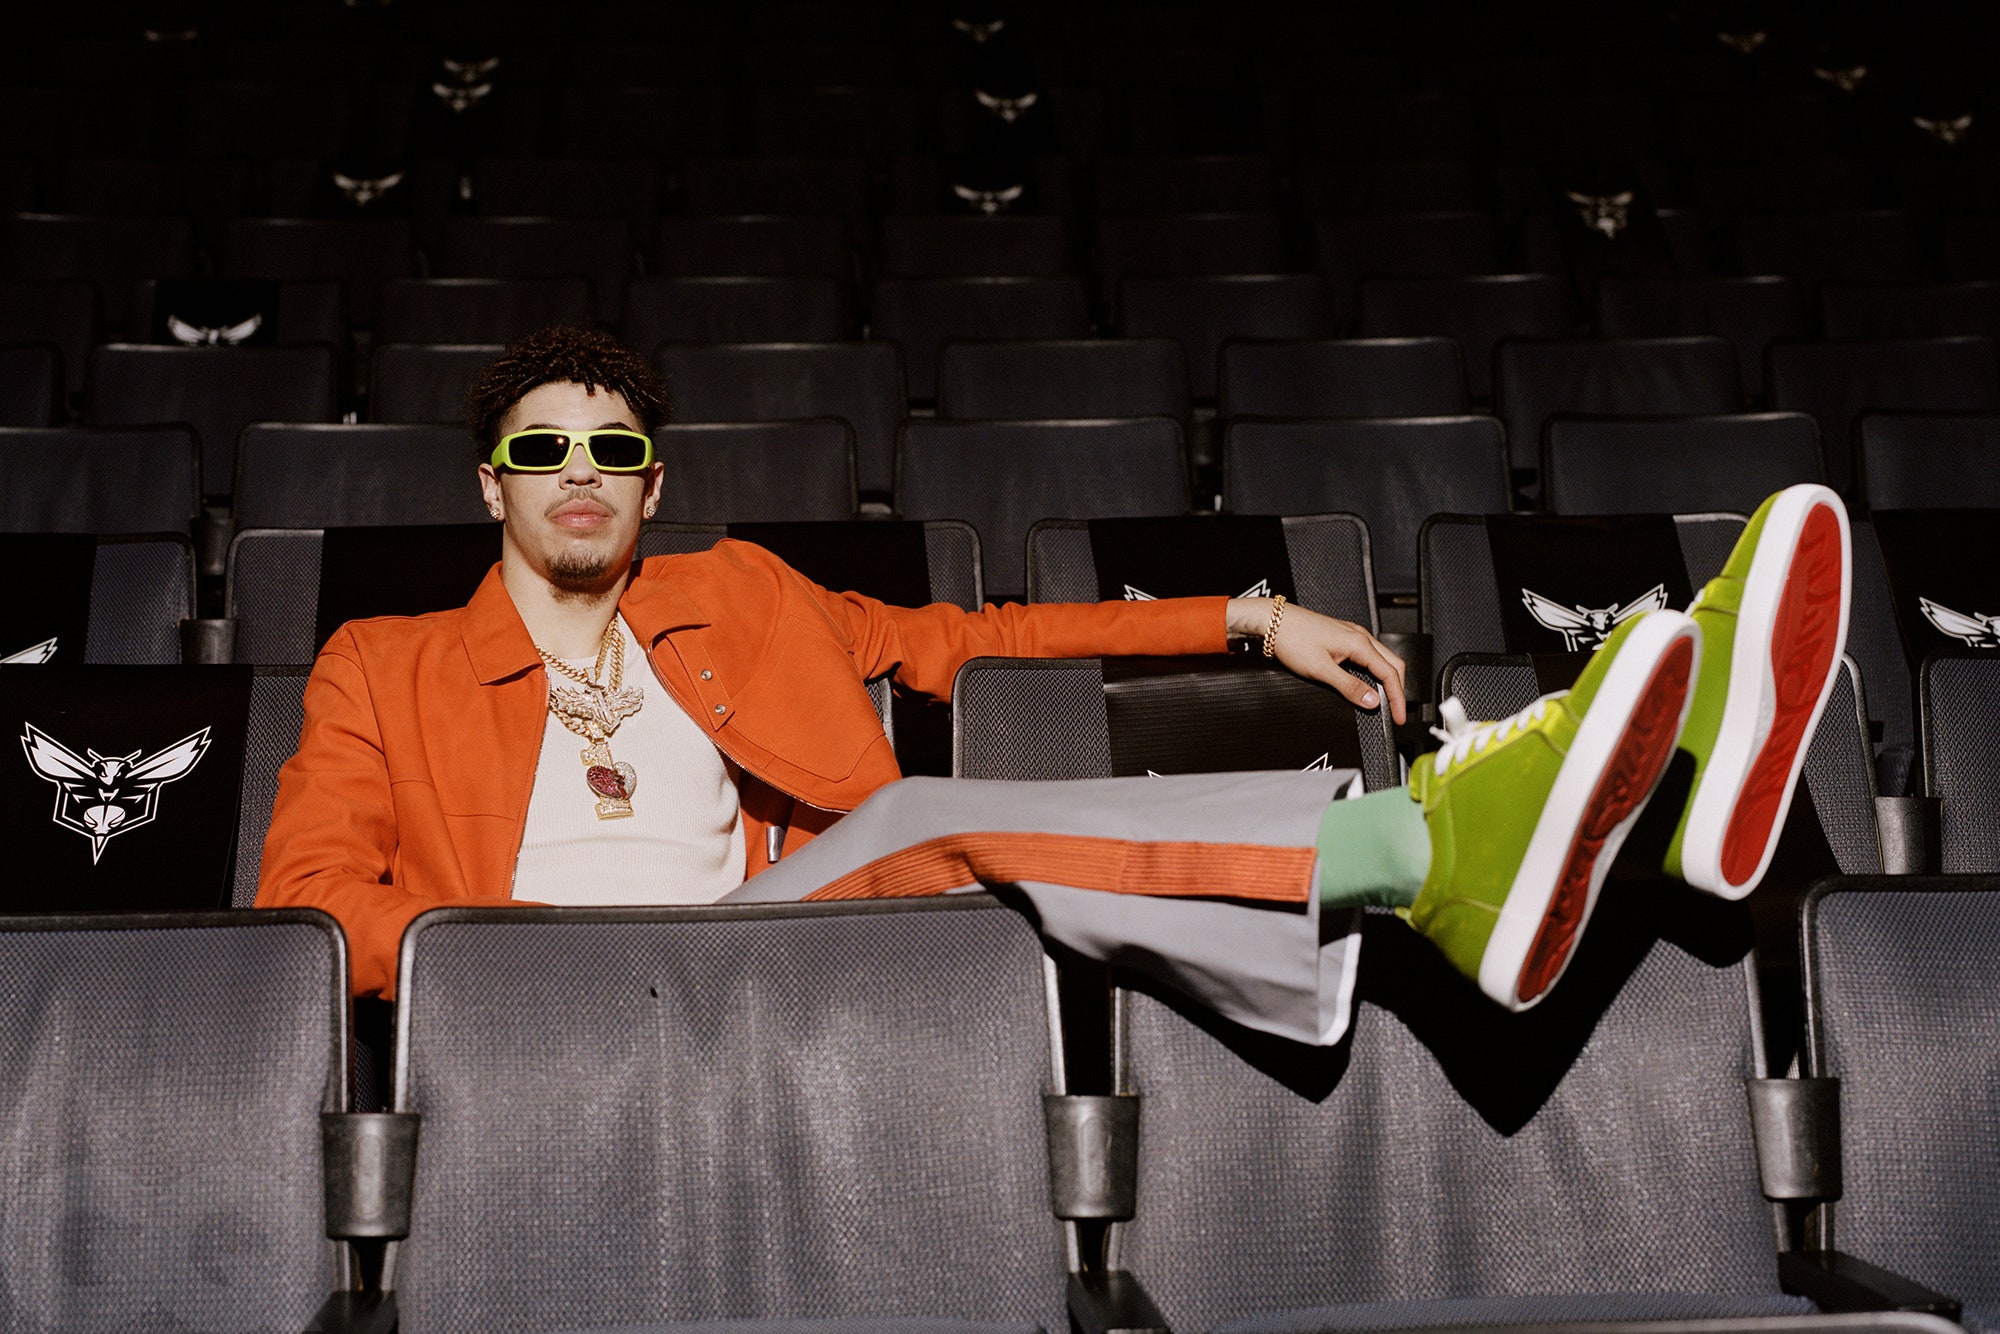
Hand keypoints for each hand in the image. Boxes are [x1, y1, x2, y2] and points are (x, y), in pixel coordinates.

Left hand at [1225, 598, 1408, 725]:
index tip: (1400, 717)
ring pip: (1383, 658)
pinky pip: (1370, 655)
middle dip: (1399, 689)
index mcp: (1359, 643)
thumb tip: (1372, 701)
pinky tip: (1369, 681)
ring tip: (1387, 700)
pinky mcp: (1343, 637)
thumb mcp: (1320, 669)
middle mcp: (1360, 636)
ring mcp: (1353, 635)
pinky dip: (1376, 671)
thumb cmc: (1292, 638)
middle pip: (1393, 664)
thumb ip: (1348, 686)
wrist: (1273, 621)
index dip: (1398, 698)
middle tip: (1398, 711)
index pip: (1390, 674)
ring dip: (1389, 680)